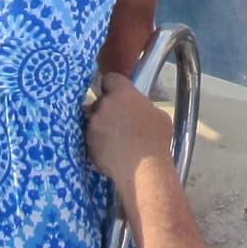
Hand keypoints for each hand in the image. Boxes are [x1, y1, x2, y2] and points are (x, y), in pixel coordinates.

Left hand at [86, 74, 172, 192]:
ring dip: (100, 125)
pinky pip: (91, 137)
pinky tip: (110, 151)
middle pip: (101, 100)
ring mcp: (94, 123)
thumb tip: (140, 108)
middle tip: (118, 122)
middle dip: (107, 109)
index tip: (117, 94)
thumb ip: (144, 106)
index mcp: (124, 93)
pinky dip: (97, 142)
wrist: (143, 169)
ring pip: (94, 120)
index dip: (113, 86)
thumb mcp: (159, 115)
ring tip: (113, 139)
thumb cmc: (156, 140)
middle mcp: (105, 104)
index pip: (110, 78)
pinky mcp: (88, 141)